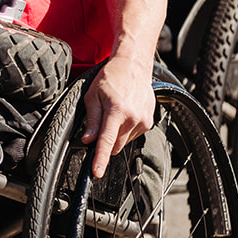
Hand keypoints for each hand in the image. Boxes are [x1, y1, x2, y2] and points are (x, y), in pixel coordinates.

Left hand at [80, 56, 154, 178]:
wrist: (134, 66)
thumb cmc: (111, 77)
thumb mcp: (93, 95)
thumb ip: (91, 119)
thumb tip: (87, 139)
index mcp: (117, 111)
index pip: (107, 141)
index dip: (100, 159)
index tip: (97, 172)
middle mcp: (133, 118)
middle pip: (115, 146)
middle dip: (106, 142)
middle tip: (101, 123)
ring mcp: (143, 121)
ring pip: (124, 142)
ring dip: (117, 134)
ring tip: (115, 112)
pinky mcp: (149, 122)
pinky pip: (133, 135)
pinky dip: (126, 129)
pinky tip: (125, 112)